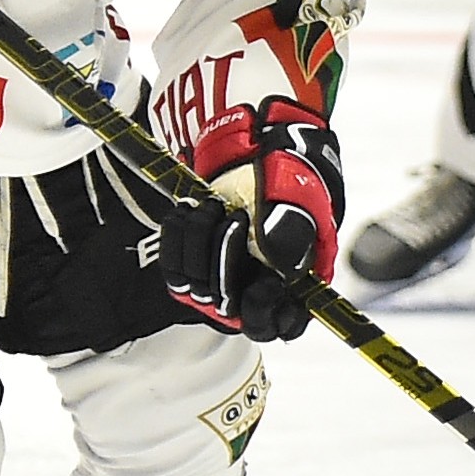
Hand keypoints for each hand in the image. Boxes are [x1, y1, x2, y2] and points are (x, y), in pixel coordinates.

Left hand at [168, 97, 342, 341]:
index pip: (280, 326)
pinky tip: (188, 210)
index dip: (267, 312)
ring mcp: (223, 278)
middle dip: (227, 260)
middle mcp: (257, 288)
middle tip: (235, 217)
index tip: (263, 285)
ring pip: (196, 288)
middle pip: (230, 311)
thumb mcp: (302, 201)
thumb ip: (293, 235)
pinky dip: (177, 236)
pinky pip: (173, 269)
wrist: (259, 149)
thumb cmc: (290, 176)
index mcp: (296, 283)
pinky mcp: (194, 263)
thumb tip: (278, 267)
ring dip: (200, 240)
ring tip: (215, 206)